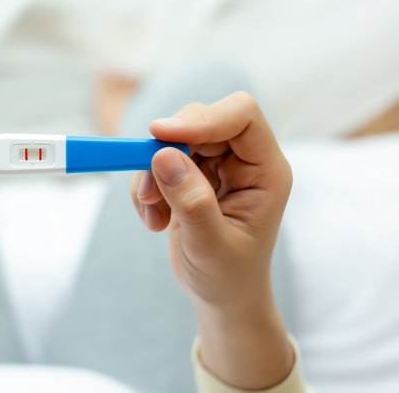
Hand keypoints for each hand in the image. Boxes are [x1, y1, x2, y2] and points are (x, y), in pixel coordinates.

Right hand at [131, 92, 293, 388]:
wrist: (221, 297)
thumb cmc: (228, 277)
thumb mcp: (210, 245)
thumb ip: (191, 201)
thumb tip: (164, 155)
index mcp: (266, 171)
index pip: (241, 117)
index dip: (202, 118)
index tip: (161, 134)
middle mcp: (244, 160)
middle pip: (200, 121)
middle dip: (166, 150)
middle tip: (148, 191)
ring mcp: (216, 166)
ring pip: (172, 140)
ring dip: (151, 175)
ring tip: (153, 216)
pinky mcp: (190, 175)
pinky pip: (158, 160)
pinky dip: (146, 187)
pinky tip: (155, 220)